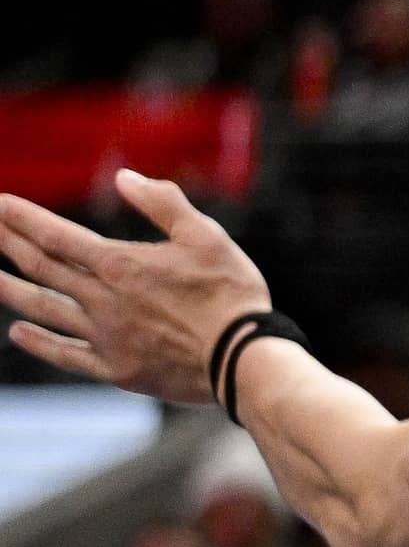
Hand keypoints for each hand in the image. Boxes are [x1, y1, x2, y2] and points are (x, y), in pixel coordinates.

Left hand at [1, 171, 273, 401]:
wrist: (246, 361)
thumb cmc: (232, 295)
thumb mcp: (207, 236)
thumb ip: (164, 203)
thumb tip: (124, 177)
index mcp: (121, 265)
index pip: (56, 235)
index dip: (23, 218)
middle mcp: (103, 300)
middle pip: (42, 267)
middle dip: (9, 244)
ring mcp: (107, 337)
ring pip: (45, 309)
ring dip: (10, 291)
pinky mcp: (118, 369)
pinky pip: (68, 355)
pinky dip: (40, 343)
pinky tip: (20, 333)